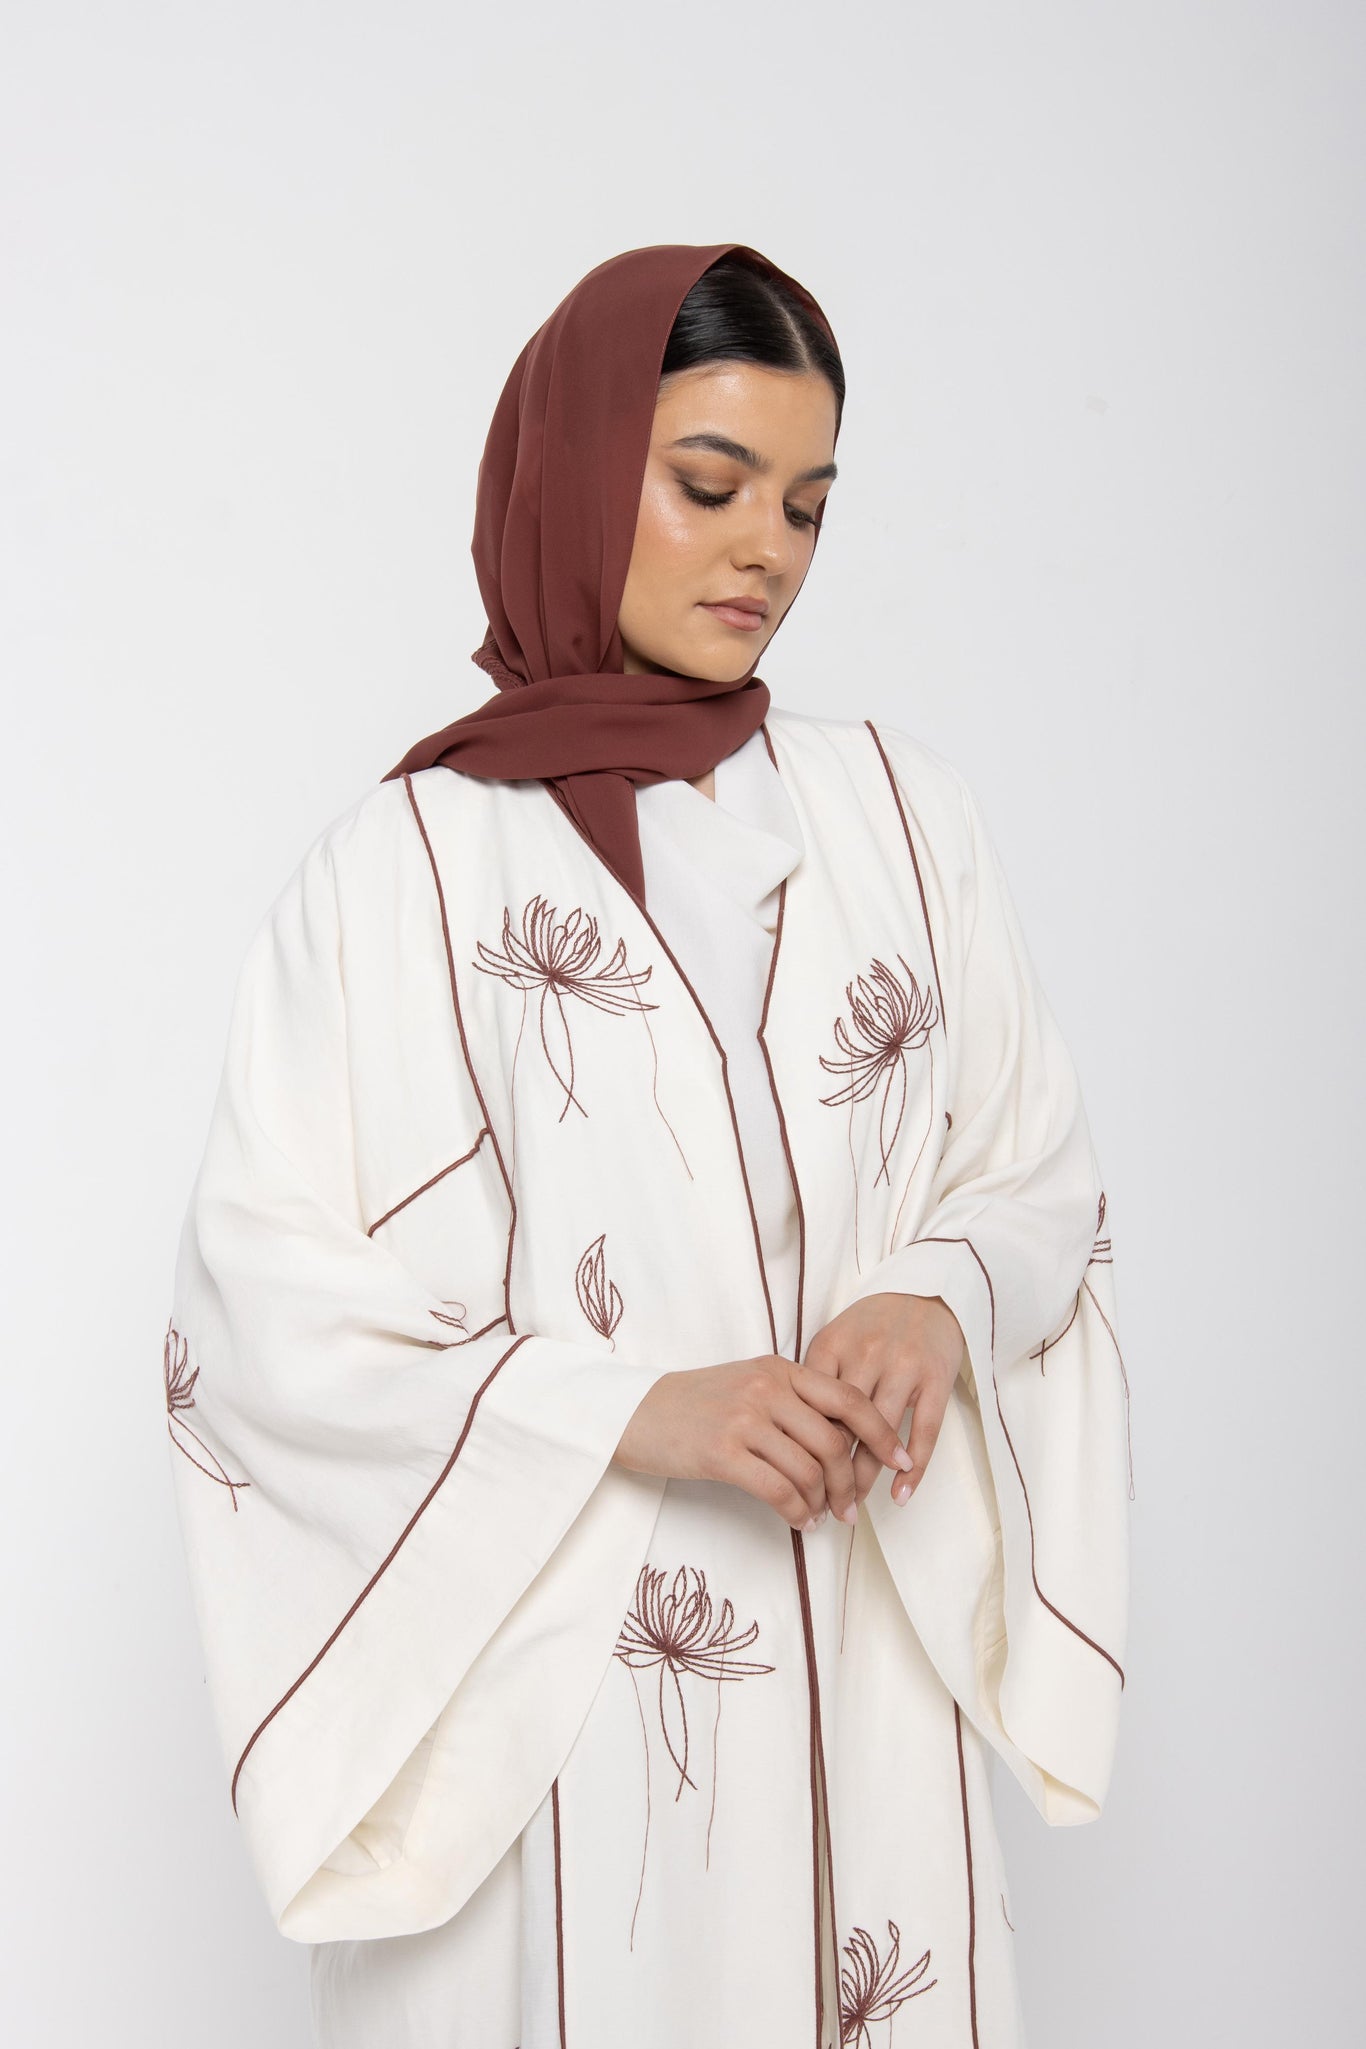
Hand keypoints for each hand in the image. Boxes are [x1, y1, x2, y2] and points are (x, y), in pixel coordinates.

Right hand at [611, 1352, 915, 1530]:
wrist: (632, 1411)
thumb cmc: (692, 1405)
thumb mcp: (746, 1385)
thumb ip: (790, 1403)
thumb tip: (837, 1444)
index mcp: (779, 1369)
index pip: (847, 1400)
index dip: (881, 1433)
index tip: (901, 1461)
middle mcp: (767, 1388)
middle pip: (833, 1442)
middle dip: (850, 1483)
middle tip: (852, 1510)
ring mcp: (744, 1418)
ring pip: (808, 1470)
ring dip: (822, 1502)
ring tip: (821, 1517)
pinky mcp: (723, 1452)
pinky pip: (778, 1489)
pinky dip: (796, 1511)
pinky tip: (798, 1522)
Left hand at [801, 1294, 966, 1507]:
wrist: (926, 1293)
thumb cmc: (870, 1325)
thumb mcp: (834, 1340)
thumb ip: (812, 1380)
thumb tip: (789, 1434)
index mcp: (832, 1346)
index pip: (809, 1407)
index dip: (799, 1449)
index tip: (792, 1481)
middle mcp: (866, 1356)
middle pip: (842, 1426)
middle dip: (829, 1473)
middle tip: (819, 1507)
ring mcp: (904, 1367)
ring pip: (879, 1434)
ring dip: (866, 1477)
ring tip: (852, 1508)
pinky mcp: (936, 1379)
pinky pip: (925, 1431)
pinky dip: (913, 1467)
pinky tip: (901, 1493)